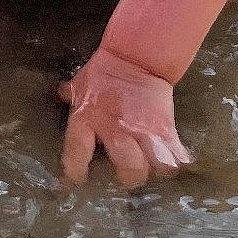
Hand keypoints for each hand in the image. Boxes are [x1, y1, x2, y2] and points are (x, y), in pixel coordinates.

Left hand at [57, 45, 191, 188]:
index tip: (76, 181)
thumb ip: (70, 94)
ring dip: (153, 169)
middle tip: (126, 176)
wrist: (136, 56)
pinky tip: (174, 161)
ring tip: (149, 167)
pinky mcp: (165, 127)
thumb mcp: (81, 83)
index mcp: (88, 120)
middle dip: (128, 178)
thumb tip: (60, 94)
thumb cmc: (104, 70)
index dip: (75, 172)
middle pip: (129, 168)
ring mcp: (143, 130)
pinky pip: (175, 153)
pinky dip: (176, 159)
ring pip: (155, 165)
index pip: (77, 153)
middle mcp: (116, 130)